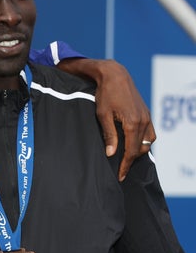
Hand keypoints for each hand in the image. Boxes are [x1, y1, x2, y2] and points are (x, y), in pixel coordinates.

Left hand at [58, 58, 155, 180]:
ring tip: (126, 159)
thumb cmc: (105, 94)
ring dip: (138, 151)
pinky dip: (143, 141)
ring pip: (148, 142)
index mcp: (132, 123)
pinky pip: (150, 133)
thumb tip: (112, 154)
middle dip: (131, 161)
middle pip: (141, 149)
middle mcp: (143, 121)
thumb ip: (109, 135)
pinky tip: (133, 144)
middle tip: (121, 170)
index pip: (131, 152)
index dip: (125, 166)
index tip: (120, 176)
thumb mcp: (102, 115)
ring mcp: (147, 117)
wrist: (115, 75)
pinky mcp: (146, 113)